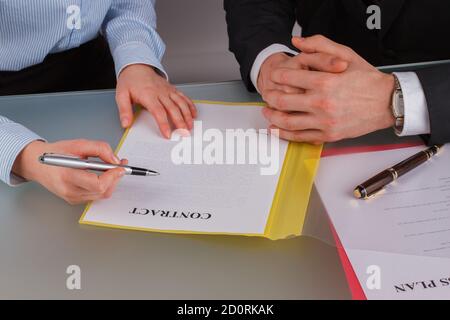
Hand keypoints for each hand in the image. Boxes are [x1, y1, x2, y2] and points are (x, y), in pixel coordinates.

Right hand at [12, 140, 126, 204]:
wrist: (37, 163)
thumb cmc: (55, 153)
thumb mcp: (78, 144)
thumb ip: (99, 149)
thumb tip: (115, 160)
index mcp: (67, 176)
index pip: (97, 184)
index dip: (113, 176)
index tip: (120, 166)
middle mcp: (69, 190)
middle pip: (103, 191)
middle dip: (115, 178)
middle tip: (121, 166)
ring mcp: (72, 198)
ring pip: (101, 195)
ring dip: (111, 182)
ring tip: (113, 169)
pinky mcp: (74, 200)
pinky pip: (96, 195)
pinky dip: (104, 186)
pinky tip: (103, 175)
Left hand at [116, 64, 196, 137]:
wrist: (137, 66)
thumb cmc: (130, 82)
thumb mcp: (121, 95)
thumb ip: (124, 110)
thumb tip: (126, 123)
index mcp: (148, 95)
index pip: (158, 112)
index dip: (164, 124)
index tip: (168, 134)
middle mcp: (160, 93)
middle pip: (173, 109)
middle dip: (180, 122)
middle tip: (184, 134)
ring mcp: (168, 91)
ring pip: (181, 103)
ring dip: (187, 115)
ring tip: (190, 126)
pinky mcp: (172, 89)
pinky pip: (184, 97)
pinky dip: (190, 106)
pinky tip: (194, 114)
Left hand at [262, 36, 395, 143]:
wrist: (388, 102)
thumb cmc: (367, 79)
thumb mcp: (346, 54)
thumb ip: (320, 45)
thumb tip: (296, 42)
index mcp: (324, 81)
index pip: (288, 78)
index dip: (276, 76)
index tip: (273, 76)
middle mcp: (322, 103)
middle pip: (283, 101)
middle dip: (270, 97)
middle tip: (266, 94)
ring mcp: (324, 121)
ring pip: (288, 122)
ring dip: (273, 117)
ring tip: (267, 112)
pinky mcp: (328, 134)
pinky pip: (300, 137)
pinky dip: (285, 134)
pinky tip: (278, 129)